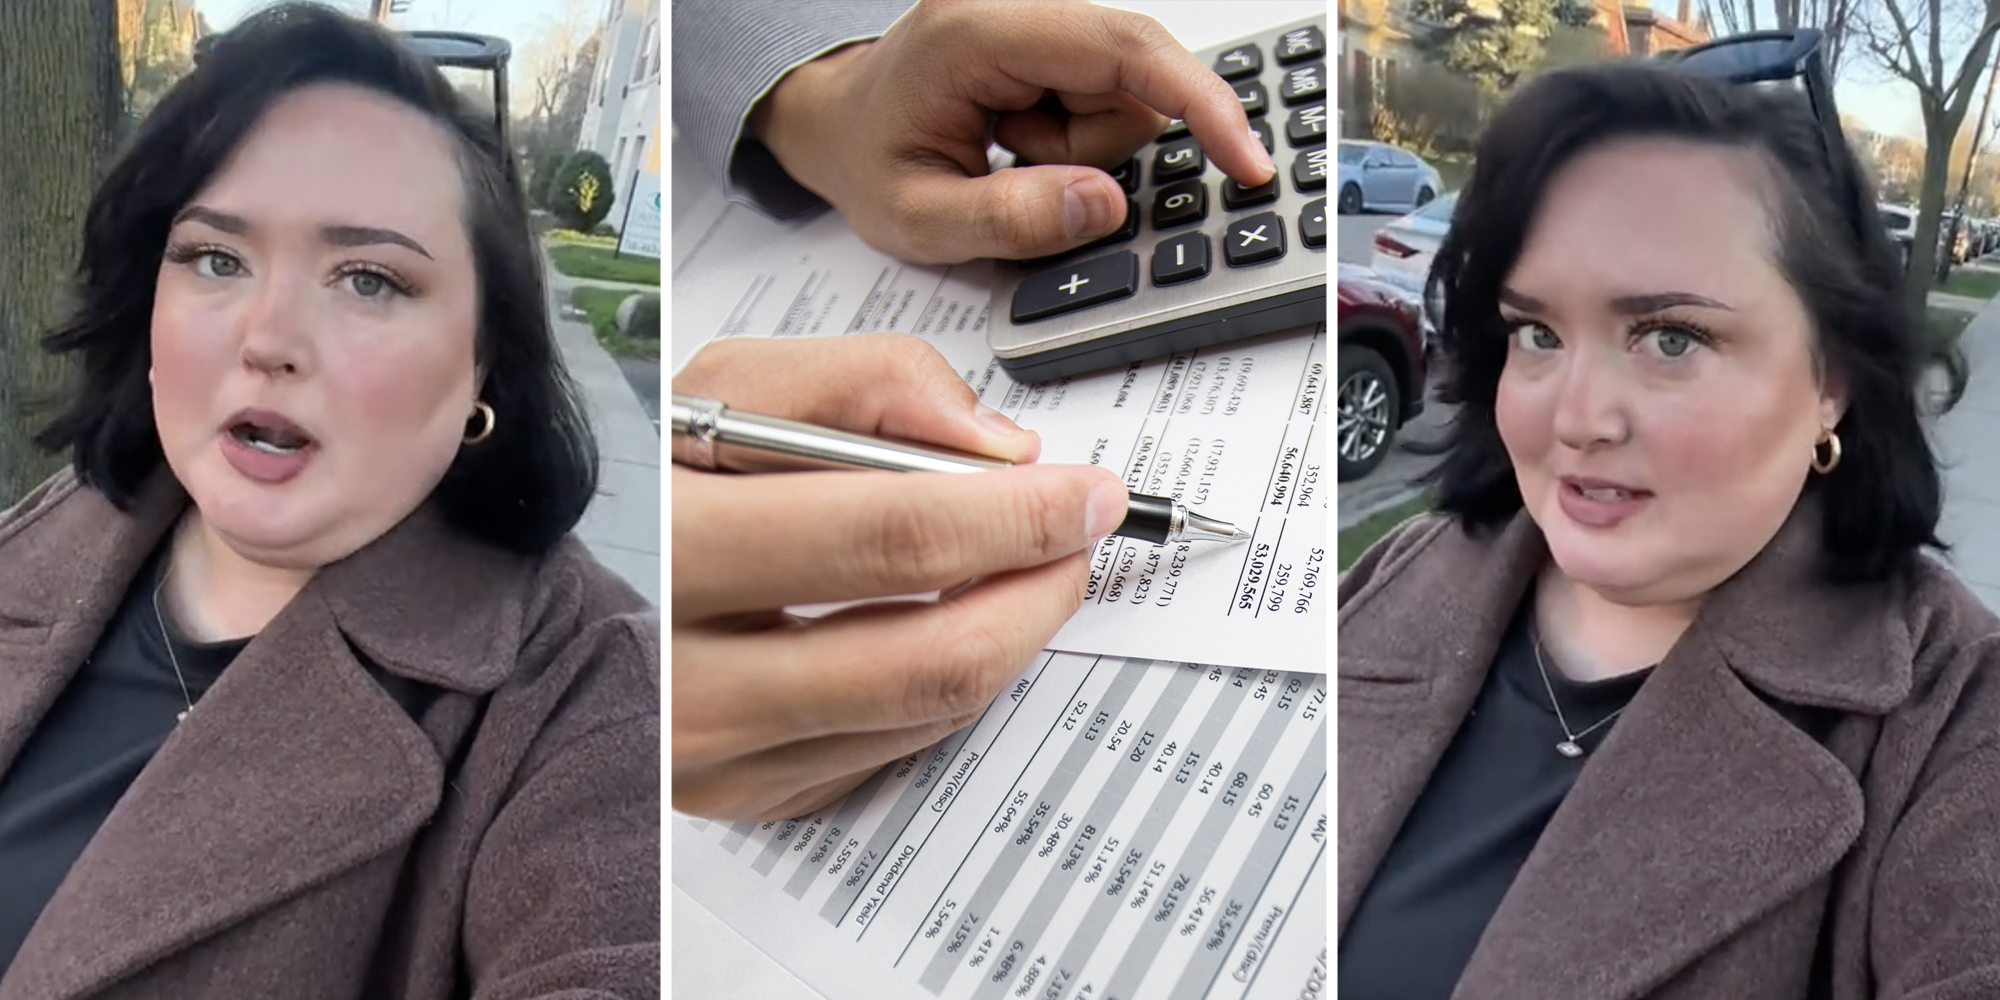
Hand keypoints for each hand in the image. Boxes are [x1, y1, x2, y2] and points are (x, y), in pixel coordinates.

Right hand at [671, 334, 1128, 819]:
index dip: (1012, 515)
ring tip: (1025, 567)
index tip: (1082, 494)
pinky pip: (892, 751)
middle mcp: (687, 678)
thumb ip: (864, 384)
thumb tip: (991, 446)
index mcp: (678, 548)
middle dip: (1035, 590)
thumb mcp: (726, 390)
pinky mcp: (747, 796)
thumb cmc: (654, 480)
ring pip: (924, 716)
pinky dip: (944, 684)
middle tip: (1076, 537)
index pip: (887, 540)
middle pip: (926, 660)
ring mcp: (717, 757)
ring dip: (1006, 636)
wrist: (559, 578)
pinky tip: (945, 623)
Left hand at [748, 0, 1275, 263]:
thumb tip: (1104, 203)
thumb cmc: (866, 160)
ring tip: (1010, 157)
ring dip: (1082, 148)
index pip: (1121, 48)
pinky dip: (1075, 138)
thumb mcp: (917, 219)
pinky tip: (1022, 143)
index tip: (1244, 159)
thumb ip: (1009, 219)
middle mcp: (1015, 7)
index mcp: (976, 30)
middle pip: (1133, 76)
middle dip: (1096, 147)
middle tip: (1017, 166)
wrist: (838, 125)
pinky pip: (1107, 99)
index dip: (1198, 102)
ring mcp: (1038, 20)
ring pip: (1125, 96)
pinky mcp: (1053, 42)